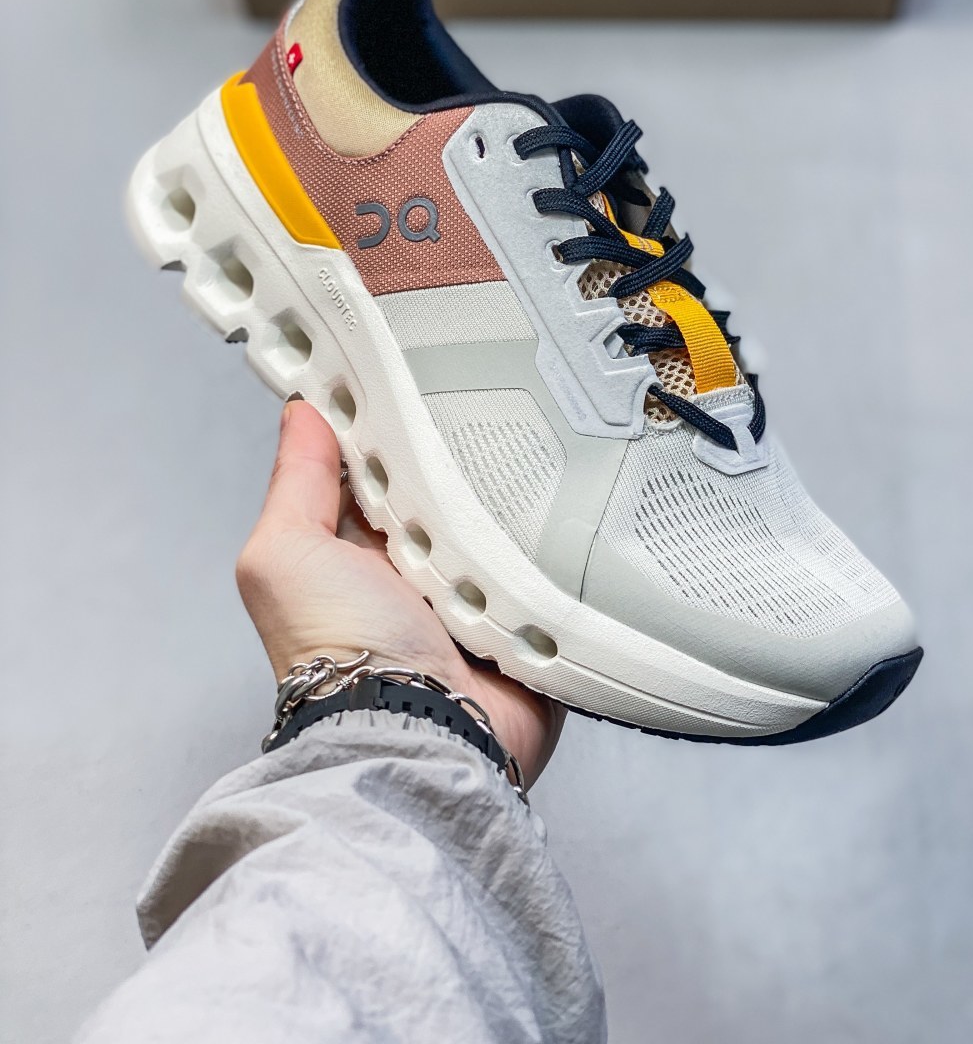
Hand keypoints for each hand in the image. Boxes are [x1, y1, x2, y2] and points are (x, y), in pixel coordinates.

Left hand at [237, 400, 564, 787]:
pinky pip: (546, 562)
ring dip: (509, 501)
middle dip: (463, 457)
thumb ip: (294, 481)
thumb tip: (300, 412)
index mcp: (356, 549)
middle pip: (448, 487)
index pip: (380, 465)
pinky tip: (553, 517)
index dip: (391, 424)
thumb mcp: (286, 554)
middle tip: (479, 417)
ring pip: (502, 518)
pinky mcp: (524, 619)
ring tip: (520, 471)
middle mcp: (414, 570)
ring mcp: (472, 594)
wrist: (417, 731)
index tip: (412, 375)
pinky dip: (547, 545)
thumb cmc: (339, 653)